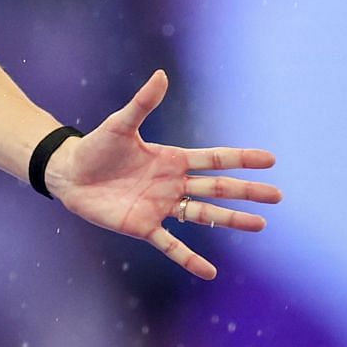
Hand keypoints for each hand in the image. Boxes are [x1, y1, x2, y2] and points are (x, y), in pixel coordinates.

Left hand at [47, 70, 281, 279]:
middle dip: (247, 191)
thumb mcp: (120, 124)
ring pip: (203, 214)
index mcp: (172, 159)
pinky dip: (189, 259)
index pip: (214, 159)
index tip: (270, 159)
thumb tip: (161, 74)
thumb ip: (143, 103)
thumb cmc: (96, 147)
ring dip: (230, 220)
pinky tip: (209, 272)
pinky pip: (171, 245)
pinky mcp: (143, 226)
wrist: (69, 174)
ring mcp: (161, 207)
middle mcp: (173, 184)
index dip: (241, 159)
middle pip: (218, 188)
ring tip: (260, 224)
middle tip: (277, 196)